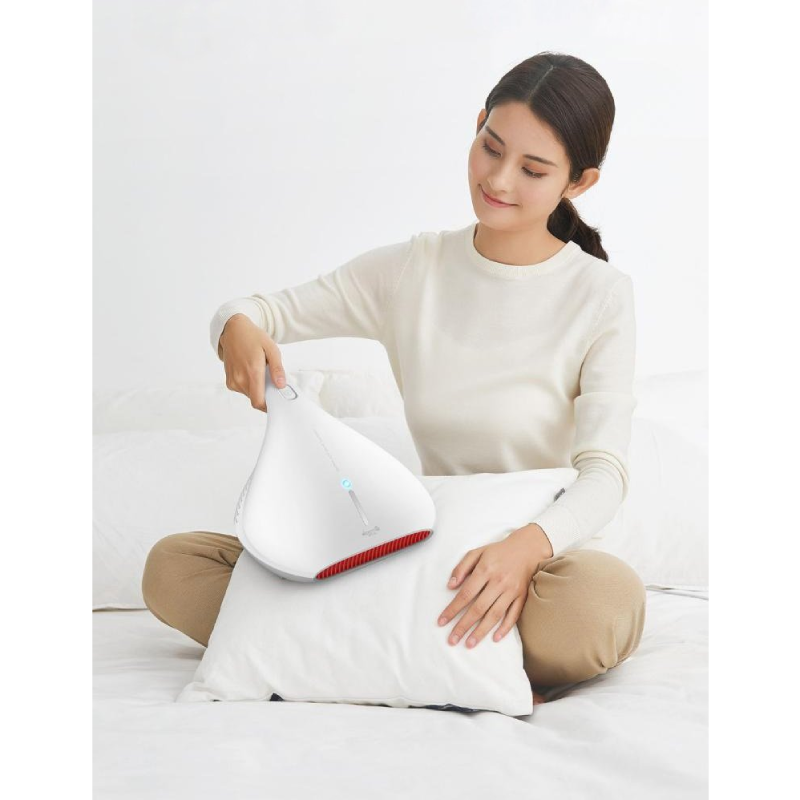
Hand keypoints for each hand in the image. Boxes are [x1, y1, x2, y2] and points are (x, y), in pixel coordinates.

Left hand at [436, 524, 552, 648]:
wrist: (527, 548)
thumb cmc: (498, 552)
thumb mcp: (477, 552)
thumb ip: (462, 567)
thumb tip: (450, 586)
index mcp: (485, 569)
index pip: (465, 594)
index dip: (452, 609)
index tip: (441, 621)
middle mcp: (498, 582)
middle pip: (478, 608)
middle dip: (463, 626)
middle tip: (452, 640)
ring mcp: (511, 590)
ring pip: (495, 615)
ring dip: (481, 631)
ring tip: (469, 644)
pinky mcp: (522, 596)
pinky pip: (514, 615)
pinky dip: (505, 628)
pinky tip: (495, 638)